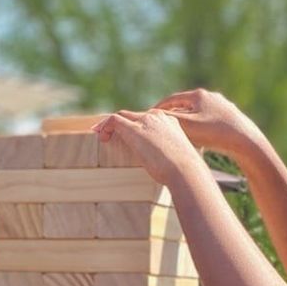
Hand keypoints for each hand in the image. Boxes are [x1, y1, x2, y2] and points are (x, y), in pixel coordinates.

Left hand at [92, 109, 214, 187]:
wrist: (185, 170)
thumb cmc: (184, 171)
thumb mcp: (177, 158)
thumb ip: (169, 156)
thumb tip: (164, 167)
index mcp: (170, 122)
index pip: (149, 119)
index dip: (135, 125)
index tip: (127, 135)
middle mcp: (158, 117)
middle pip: (134, 115)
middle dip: (120, 123)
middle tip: (107, 133)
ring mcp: (146, 121)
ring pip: (123, 115)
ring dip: (110, 124)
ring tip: (101, 135)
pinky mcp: (135, 129)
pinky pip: (114, 120)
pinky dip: (105, 126)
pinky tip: (101, 136)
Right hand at [152, 89, 263, 159]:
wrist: (246, 141)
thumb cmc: (215, 133)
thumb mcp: (187, 126)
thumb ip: (169, 119)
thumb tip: (152, 115)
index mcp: (198, 95)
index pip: (172, 99)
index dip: (159, 108)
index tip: (150, 116)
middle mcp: (211, 96)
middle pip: (186, 104)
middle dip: (173, 113)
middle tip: (162, 123)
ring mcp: (222, 105)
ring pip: (199, 111)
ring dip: (188, 119)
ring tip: (180, 129)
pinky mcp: (231, 116)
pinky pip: (210, 119)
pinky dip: (201, 125)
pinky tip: (200, 135)